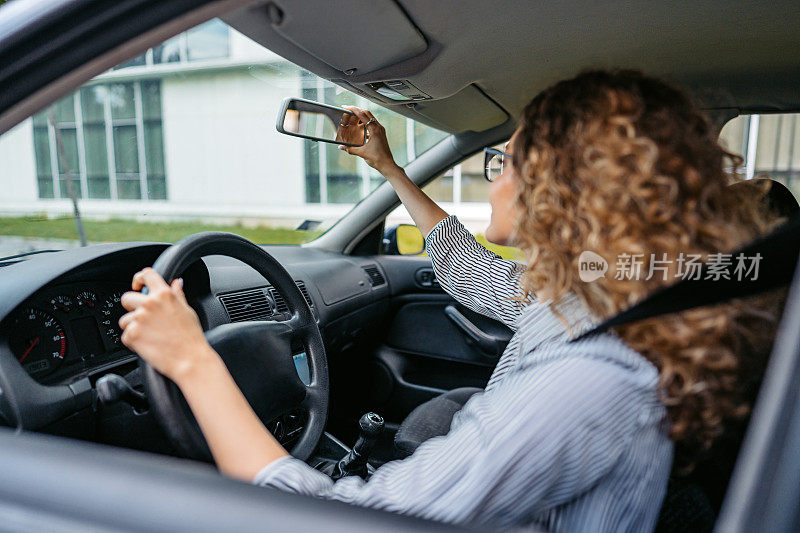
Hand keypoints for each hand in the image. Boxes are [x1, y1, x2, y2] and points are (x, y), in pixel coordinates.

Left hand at [119, 268, 214, 383]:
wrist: (190, 360)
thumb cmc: (192, 337)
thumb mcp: (188, 311)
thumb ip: (178, 295)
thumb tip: (176, 283)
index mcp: (164, 295)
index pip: (146, 275)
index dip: (139, 279)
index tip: (139, 286)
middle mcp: (149, 304)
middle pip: (127, 298)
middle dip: (132, 307)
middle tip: (145, 319)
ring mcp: (139, 319)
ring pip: (124, 320)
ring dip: (133, 327)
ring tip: (150, 336)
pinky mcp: (132, 335)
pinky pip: (125, 336)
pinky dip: (134, 342)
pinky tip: (148, 344)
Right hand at [337, 106, 398, 173]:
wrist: (387, 165)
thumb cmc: (378, 159)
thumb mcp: (362, 153)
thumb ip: (350, 149)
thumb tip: (341, 147)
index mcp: (375, 130)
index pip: (362, 115)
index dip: (353, 109)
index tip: (346, 107)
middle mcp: (379, 128)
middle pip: (367, 113)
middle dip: (357, 110)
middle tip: (348, 110)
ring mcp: (381, 130)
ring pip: (370, 118)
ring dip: (362, 116)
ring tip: (353, 117)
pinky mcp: (381, 134)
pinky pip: (372, 124)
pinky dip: (366, 123)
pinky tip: (360, 127)